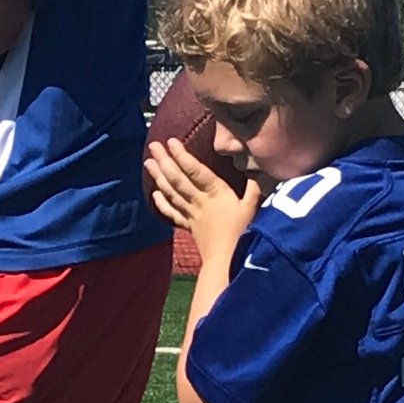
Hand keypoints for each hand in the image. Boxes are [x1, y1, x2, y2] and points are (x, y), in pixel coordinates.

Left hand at [145, 138, 261, 265]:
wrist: (228, 260)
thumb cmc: (243, 234)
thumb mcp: (253, 208)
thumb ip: (253, 187)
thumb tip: (255, 169)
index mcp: (217, 193)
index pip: (196, 171)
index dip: (183, 156)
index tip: (171, 141)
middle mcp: (200, 201)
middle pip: (178, 179)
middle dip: (165, 161)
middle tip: (153, 146)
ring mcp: (192, 214)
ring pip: (172, 192)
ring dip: (159, 177)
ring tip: (148, 162)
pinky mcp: (189, 226)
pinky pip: (172, 213)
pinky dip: (162, 203)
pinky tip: (154, 193)